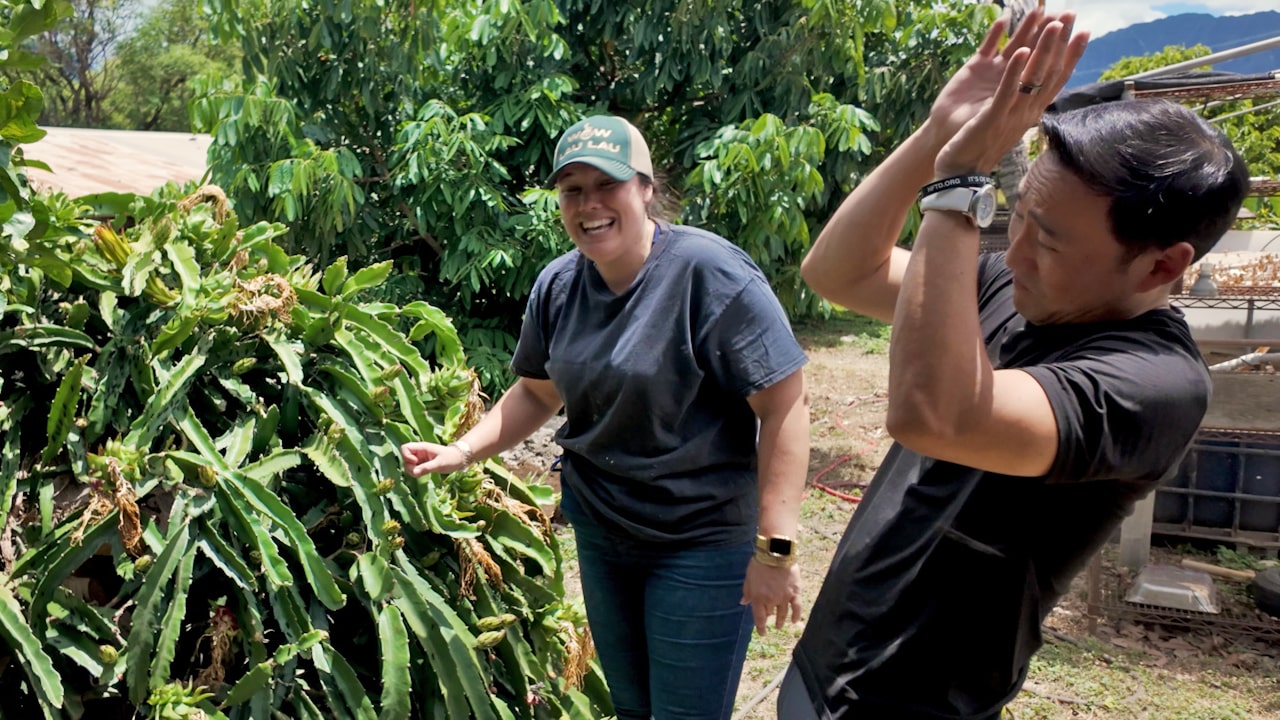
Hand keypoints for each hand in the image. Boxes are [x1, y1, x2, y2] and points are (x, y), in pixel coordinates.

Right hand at [400, 441, 466, 476]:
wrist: (459, 459)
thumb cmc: (451, 458)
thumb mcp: (439, 464)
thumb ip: (426, 468)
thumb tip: (414, 472)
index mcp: (422, 447)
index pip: (405, 448)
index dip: (406, 456)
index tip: (416, 462)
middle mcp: (419, 452)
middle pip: (404, 457)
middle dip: (409, 466)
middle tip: (420, 470)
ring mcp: (420, 458)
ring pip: (408, 464)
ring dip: (412, 470)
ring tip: (423, 472)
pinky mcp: (422, 464)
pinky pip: (413, 468)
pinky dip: (415, 472)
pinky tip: (424, 473)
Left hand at [741, 558, 801, 634]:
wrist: (776, 553)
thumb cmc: (759, 563)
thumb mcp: (748, 577)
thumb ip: (747, 591)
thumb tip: (743, 602)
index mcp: (758, 598)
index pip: (759, 618)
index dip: (761, 628)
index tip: (762, 633)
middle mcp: (771, 601)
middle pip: (770, 613)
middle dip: (768, 616)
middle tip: (769, 617)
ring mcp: (784, 598)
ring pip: (783, 613)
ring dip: (781, 620)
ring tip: (780, 625)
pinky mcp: (794, 592)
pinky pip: (796, 607)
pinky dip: (796, 616)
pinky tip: (794, 621)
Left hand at [934, 12, 1088, 176]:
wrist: (960, 174)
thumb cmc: (980, 146)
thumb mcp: (1004, 119)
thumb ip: (1019, 102)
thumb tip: (1032, 87)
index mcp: (1030, 111)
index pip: (1056, 79)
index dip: (1071, 55)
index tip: (1084, 32)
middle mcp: (1025, 112)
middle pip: (1048, 72)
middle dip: (1060, 43)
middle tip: (1072, 16)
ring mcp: (1010, 115)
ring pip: (1032, 78)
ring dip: (1043, 49)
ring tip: (1053, 24)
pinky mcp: (991, 119)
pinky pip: (1005, 92)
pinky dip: (1013, 71)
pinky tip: (1020, 51)